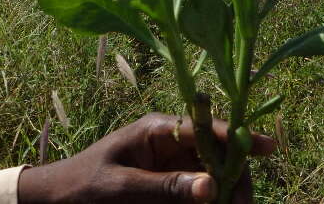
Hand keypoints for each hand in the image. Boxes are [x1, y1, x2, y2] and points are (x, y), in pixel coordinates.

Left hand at [17, 112, 274, 203]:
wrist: (54, 201)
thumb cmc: (81, 187)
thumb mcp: (120, 188)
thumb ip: (164, 187)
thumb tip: (213, 186)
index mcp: (159, 129)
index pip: (207, 127)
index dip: (239, 136)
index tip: (269, 148)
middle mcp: (171, 143)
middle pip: (218, 155)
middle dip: (236, 178)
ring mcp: (172, 167)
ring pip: (214, 178)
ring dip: (226, 194)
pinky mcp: (169, 188)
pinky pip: (199, 193)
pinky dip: (210, 201)